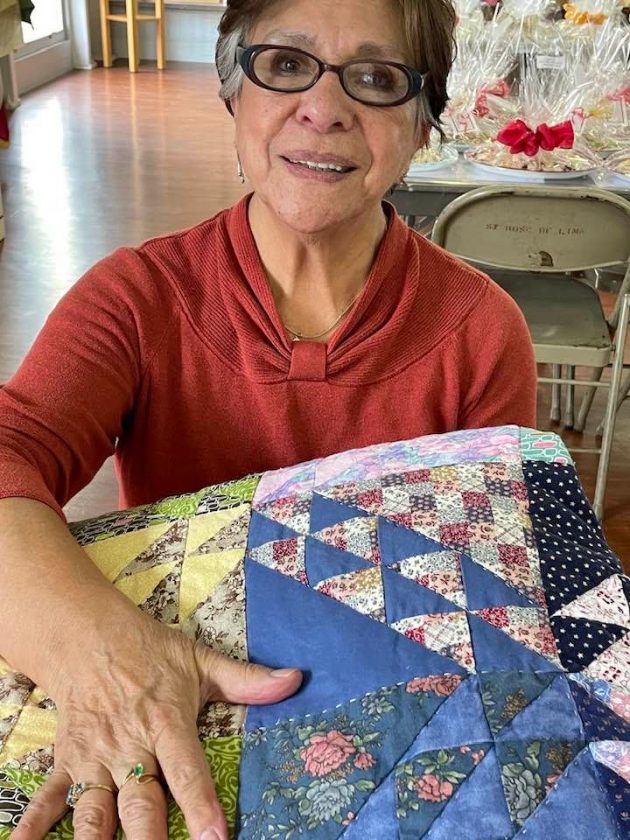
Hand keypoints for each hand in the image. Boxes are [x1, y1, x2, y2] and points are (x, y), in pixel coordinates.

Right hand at [11, 606, 301, 839]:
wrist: (88, 635)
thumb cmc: (150, 651)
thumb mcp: (200, 661)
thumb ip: (248, 680)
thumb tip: (296, 680)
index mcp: (165, 721)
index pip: (187, 770)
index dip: (201, 805)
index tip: (215, 838)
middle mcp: (129, 745)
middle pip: (139, 802)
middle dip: (148, 839)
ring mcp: (94, 758)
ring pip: (94, 811)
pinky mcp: (66, 762)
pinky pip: (49, 800)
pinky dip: (35, 827)